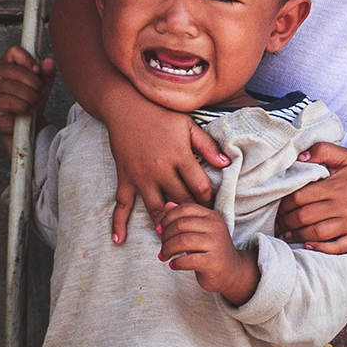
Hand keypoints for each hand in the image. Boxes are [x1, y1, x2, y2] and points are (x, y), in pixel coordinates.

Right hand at [0, 45, 54, 155]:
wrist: (26, 124)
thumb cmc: (31, 101)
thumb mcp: (43, 86)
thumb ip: (47, 73)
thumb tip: (49, 61)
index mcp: (9, 64)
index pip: (14, 51)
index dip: (28, 59)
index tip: (38, 71)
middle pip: (17, 71)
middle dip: (34, 84)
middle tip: (39, 92)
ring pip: (15, 87)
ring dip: (31, 97)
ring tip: (35, 103)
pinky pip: (11, 101)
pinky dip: (24, 107)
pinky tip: (28, 110)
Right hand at [105, 102, 230, 243]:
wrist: (126, 106)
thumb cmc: (161, 114)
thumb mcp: (188, 125)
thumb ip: (207, 146)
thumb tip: (226, 164)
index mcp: (180, 156)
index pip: (199, 188)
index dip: (209, 200)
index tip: (213, 206)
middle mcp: (160, 170)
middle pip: (180, 202)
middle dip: (192, 214)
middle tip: (199, 225)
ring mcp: (141, 176)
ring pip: (156, 208)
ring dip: (166, 224)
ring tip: (174, 235)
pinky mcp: (125, 178)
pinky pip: (121, 204)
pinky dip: (119, 223)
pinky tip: (120, 239)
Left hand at [157, 202, 259, 305]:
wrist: (232, 271)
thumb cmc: (210, 250)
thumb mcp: (198, 231)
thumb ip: (183, 218)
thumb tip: (167, 205)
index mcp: (211, 216)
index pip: (185, 208)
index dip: (168, 218)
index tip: (160, 229)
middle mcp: (216, 227)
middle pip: (181, 225)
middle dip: (165, 236)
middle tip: (162, 246)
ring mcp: (216, 244)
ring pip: (182, 241)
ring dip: (168, 249)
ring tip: (164, 256)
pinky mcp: (214, 262)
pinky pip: (189, 260)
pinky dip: (176, 263)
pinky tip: (173, 265)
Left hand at [276, 143, 346, 253]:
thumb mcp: (346, 155)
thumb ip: (322, 150)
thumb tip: (300, 157)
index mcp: (336, 186)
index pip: (300, 197)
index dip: (284, 204)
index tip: (276, 206)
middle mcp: (344, 206)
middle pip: (305, 217)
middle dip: (286, 221)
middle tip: (277, 223)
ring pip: (318, 234)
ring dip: (298, 236)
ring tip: (287, 234)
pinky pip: (337, 247)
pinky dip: (321, 249)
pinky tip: (308, 246)